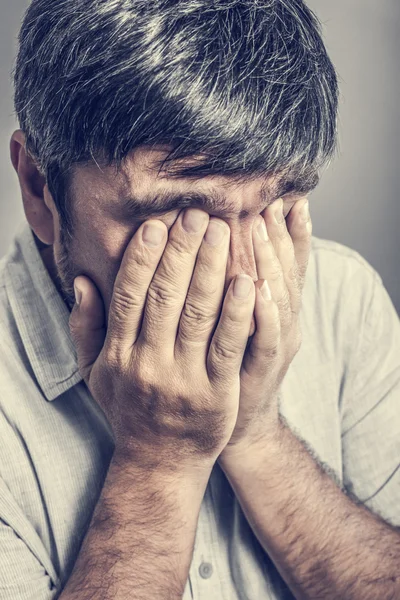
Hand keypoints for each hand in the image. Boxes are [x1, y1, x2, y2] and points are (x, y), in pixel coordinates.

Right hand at [69, 208, 255, 472]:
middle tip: (198, 214)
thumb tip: (82, 281)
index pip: (129, 295)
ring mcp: (183, 378)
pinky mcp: (216, 392)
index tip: (158, 224)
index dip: (143, 257)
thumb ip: (86, 327)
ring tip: (223, 232)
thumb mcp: (95, 373)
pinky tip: (247, 280)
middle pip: (164, 296)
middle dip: (182, 251)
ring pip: (198, 314)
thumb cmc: (129, 409)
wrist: (160, 462)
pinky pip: (228, 345)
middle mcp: (147, 362)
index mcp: (118, 353)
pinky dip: (237, 311)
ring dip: (211, 269)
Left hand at [221, 197, 311, 451]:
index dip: (286, 228)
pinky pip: (268, 340)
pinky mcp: (260, 373)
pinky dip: (265, 313)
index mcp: (276, 307)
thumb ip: (243, 281)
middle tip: (265, 198)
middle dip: (276, 234)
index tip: (277, 193)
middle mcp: (282, 323)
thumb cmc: (232, 364)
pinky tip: (255, 285)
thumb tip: (237, 239)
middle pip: (285, 271)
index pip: (288, 260)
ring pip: (280, 299)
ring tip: (262, 228)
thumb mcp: (243, 319)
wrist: (236, 424)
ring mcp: (275, 347)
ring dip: (272, 263)